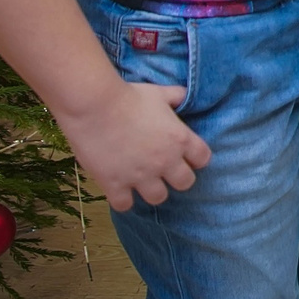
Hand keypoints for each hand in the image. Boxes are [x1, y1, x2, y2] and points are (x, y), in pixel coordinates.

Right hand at [56, 78, 211, 210]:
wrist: (95, 106)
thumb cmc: (128, 96)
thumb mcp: (159, 93)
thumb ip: (175, 97)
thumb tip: (182, 97)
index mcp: (180, 139)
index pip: (203, 159)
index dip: (195, 159)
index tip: (185, 156)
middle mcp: (165, 161)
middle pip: (185, 183)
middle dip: (177, 178)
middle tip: (164, 171)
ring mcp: (141, 176)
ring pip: (158, 198)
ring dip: (152, 190)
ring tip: (142, 181)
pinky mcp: (115, 184)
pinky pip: (125, 205)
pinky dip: (122, 199)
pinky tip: (118, 188)